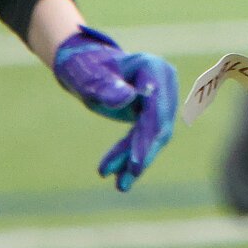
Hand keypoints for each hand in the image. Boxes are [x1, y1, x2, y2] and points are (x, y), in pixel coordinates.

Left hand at [52, 26, 178, 192]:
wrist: (83, 63)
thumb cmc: (84, 66)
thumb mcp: (90, 78)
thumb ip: (107, 87)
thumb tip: (129, 98)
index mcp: (152, 67)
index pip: (155, 108)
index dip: (147, 137)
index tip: (136, 163)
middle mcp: (163, 80)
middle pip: (159, 124)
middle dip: (141, 154)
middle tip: (125, 181)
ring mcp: (160, 95)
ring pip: (152, 134)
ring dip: (134, 158)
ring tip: (120, 185)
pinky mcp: (151, 109)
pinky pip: (144, 134)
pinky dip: (130, 153)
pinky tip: (115, 171)